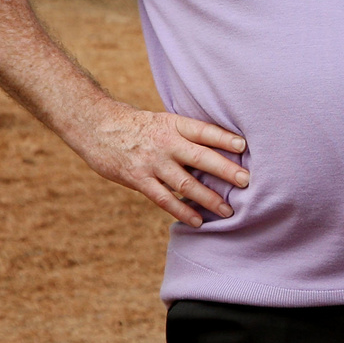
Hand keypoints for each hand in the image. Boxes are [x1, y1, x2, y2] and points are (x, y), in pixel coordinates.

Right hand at [70, 102, 249, 226]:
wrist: (96, 126)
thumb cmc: (138, 126)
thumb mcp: (164, 121)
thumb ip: (187, 135)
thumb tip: (221, 149)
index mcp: (174, 125)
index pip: (204, 131)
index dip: (224, 138)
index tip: (244, 146)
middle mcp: (166, 143)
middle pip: (201, 157)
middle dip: (225, 170)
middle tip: (246, 181)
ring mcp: (152, 162)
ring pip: (185, 183)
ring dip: (208, 198)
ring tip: (228, 210)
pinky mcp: (138, 179)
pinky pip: (164, 199)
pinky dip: (182, 211)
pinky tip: (197, 221)